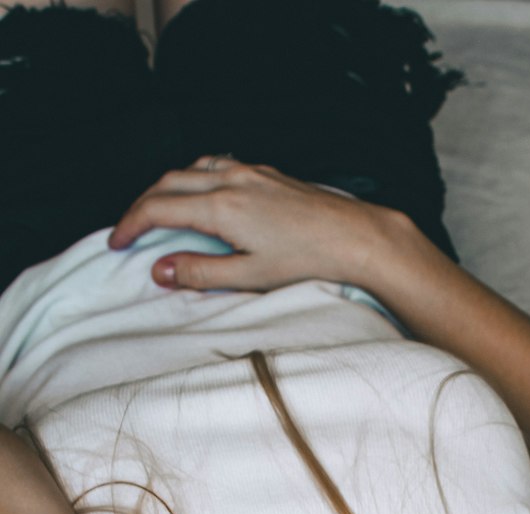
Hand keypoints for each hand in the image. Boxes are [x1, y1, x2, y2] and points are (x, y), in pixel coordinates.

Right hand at [107, 157, 407, 293]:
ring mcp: (251, 172)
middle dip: (142, 204)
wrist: (357, 237)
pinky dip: (197, 176)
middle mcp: (232, 180)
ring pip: (193, 168)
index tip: (117, 243)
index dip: (131, 225)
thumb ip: (202, 273)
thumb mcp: (251, 276)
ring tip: (160, 211)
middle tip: (130, 229)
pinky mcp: (268, 174)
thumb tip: (160, 271)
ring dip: (169, 187)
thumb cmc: (309, 260)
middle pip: (169, 182)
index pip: (159, 208)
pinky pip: (219, 164)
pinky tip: (203, 192)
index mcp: (221, 207)